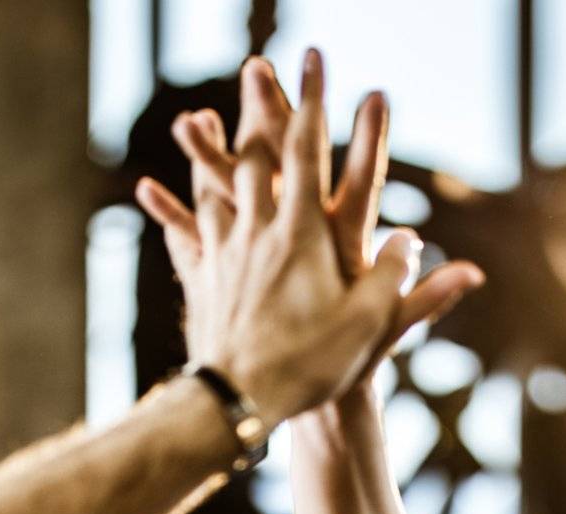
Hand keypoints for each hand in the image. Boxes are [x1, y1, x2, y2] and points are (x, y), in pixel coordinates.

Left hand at [133, 52, 481, 421]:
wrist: (239, 398)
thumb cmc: (311, 363)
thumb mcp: (371, 324)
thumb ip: (398, 279)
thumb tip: (414, 240)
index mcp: (303, 233)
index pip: (309, 153)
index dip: (314, 103)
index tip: (317, 64)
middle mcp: (258, 230)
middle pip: (255, 155)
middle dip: (259, 108)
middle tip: (257, 69)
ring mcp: (224, 252)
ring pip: (213, 188)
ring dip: (207, 151)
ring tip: (196, 121)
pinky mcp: (202, 279)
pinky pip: (183, 235)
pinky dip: (169, 209)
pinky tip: (151, 194)